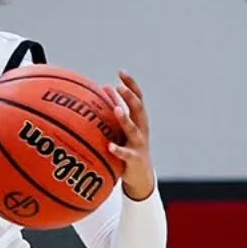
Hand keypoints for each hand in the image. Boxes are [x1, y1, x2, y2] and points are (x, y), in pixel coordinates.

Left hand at [104, 72, 155, 200]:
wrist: (141, 176)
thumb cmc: (130, 147)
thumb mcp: (124, 127)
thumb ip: (116, 108)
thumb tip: (104, 87)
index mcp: (139, 120)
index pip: (138, 98)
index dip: (131, 84)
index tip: (121, 72)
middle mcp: (142, 129)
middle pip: (138, 109)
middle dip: (129, 97)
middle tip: (119, 87)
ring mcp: (139, 144)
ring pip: (133, 129)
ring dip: (125, 119)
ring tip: (116, 109)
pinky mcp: (134, 159)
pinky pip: (125, 154)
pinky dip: (118, 149)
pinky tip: (109, 146)